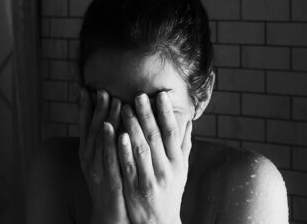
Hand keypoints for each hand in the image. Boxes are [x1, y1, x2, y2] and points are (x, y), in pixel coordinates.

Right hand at [78, 88, 129, 223]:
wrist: (109, 215)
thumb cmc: (108, 183)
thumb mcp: (101, 159)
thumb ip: (103, 139)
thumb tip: (105, 117)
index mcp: (85, 152)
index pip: (83, 125)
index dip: (83, 107)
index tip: (85, 88)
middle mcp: (88, 158)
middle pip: (91, 128)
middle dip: (96, 108)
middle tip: (103, 90)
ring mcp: (96, 168)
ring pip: (100, 140)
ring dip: (105, 119)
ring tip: (112, 101)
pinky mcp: (107, 178)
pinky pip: (109, 158)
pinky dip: (110, 142)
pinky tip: (115, 128)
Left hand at [118, 92, 191, 223]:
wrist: (159, 223)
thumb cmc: (170, 191)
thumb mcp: (181, 170)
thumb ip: (183, 145)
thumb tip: (188, 120)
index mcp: (177, 162)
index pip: (172, 133)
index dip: (167, 113)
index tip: (161, 94)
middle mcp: (166, 169)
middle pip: (156, 137)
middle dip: (147, 114)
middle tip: (138, 95)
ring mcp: (150, 179)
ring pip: (141, 148)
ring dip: (133, 126)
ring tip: (123, 107)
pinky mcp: (134, 187)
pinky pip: (128, 165)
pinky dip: (124, 149)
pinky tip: (118, 133)